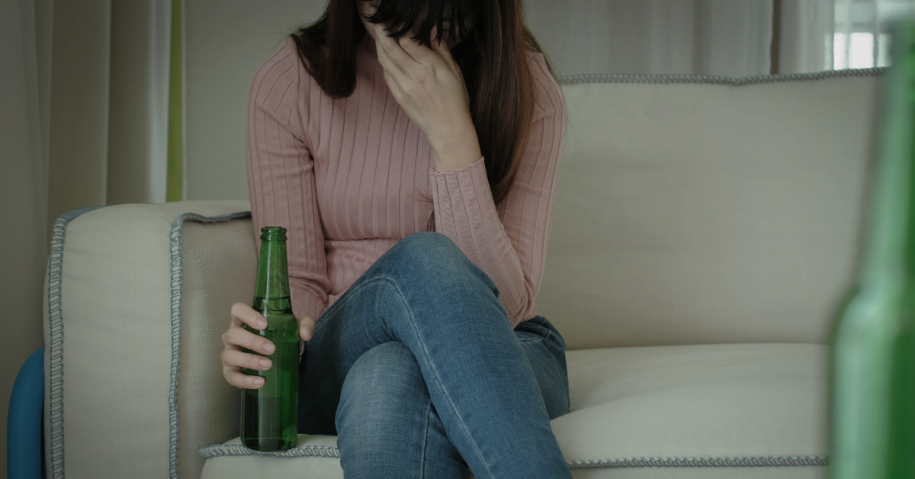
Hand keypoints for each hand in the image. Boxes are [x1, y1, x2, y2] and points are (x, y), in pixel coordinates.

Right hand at [220, 302, 315, 388]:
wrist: (276, 357)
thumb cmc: (279, 337)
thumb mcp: (294, 327)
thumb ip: (304, 325)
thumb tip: (305, 334)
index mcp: (243, 321)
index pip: (237, 310)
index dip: (247, 315)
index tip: (264, 324)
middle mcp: (232, 336)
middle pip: (232, 334)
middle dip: (252, 342)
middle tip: (271, 349)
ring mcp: (229, 354)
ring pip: (229, 355)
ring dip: (248, 360)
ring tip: (268, 365)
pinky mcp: (230, 372)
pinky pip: (232, 377)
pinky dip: (245, 380)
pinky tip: (260, 382)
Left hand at [374, 23, 474, 151]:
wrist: (448, 128)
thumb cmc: (456, 100)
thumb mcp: (455, 71)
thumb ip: (442, 50)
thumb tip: (432, 31)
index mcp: (430, 66)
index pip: (407, 40)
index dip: (402, 29)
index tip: (403, 25)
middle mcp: (414, 74)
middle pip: (390, 47)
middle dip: (383, 32)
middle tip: (381, 24)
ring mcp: (403, 86)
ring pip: (384, 60)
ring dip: (380, 46)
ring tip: (380, 37)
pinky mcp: (398, 96)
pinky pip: (386, 74)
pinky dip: (384, 63)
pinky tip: (386, 57)